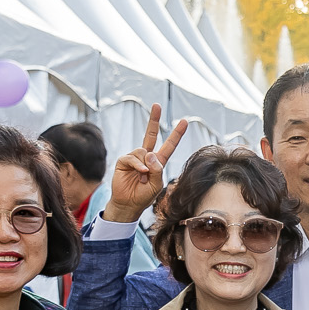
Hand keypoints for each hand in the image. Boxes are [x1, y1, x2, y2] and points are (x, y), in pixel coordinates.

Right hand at [107, 102, 186, 222]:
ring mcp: (135, 158)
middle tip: (157, 105)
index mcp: (158, 162)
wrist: (128, 204)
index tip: (184, 121)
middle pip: (150, 134)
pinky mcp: (124, 161)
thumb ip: (157, 170)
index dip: (176, 134)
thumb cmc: (144, 196)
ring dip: (145, 165)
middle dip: (153, 119)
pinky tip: (139, 173)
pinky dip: (137, 165)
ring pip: (143, 151)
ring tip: (142, 177)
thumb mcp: (156, 184)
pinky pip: (133, 157)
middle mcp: (146, 157)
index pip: (169, 145)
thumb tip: (150, 153)